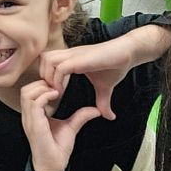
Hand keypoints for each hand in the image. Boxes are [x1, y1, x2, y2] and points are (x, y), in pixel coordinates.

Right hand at [21, 80, 100, 170]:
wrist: (53, 166)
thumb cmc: (57, 149)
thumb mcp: (71, 127)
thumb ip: (80, 116)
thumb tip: (95, 109)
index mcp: (34, 115)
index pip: (30, 92)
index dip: (43, 85)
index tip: (59, 87)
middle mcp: (29, 116)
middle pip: (26, 89)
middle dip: (41, 84)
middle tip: (57, 87)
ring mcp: (30, 120)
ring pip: (27, 93)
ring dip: (42, 89)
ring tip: (56, 92)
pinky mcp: (35, 125)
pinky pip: (34, 104)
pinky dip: (45, 96)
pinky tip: (56, 97)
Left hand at [39, 29, 164, 120]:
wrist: (128, 53)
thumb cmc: (115, 66)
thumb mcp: (105, 88)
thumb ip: (102, 101)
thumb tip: (110, 117)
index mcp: (71, 59)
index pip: (47, 62)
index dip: (46, 77)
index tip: (53, 93)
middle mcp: (69, 55)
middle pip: (42, 59)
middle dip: (43, 77)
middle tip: (51, 92)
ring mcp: (73, 55)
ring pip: (47, 60)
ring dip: (49, 77)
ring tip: (56, 92)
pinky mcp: (80, 59)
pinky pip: (60, 68)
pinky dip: (58, 80)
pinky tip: (63, 91)